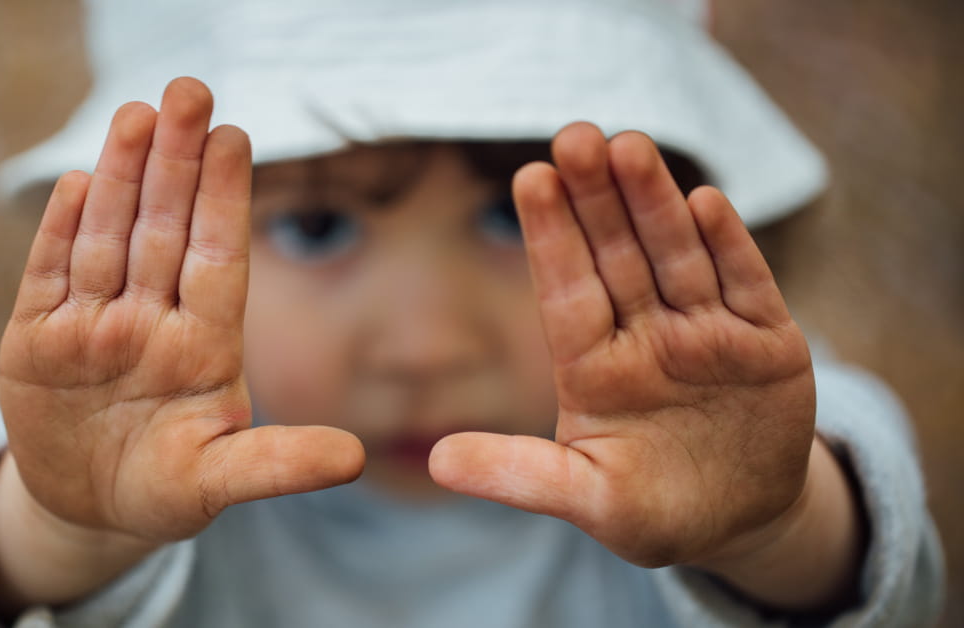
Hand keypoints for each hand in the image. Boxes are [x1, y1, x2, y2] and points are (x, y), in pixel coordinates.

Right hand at [0, 77, 363, 544]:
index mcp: (204, 344)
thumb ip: (277, 464)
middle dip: (176, 163)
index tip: (236, 137)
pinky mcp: (36, 340)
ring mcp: (92, 325)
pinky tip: (78, 180)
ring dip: (122, 178)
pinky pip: (48, 276)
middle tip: (191, 92)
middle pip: (165, 230)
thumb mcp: (219, 482)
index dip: (224, 199)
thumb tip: (355, 459)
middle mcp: (150, 320)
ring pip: (108, 237)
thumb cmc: (165, 490)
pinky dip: (59, 232)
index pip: (217, 257)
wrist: (88, 510)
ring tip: (138, 115)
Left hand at [430, 123, 817, 570]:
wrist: (743, 523)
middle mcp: (646, 336)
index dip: (551, 236)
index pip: (566, 291)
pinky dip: (730, 247)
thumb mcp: (587, 500)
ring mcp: (706, 334)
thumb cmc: (654, 510)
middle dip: (597, 197)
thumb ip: (520, 476)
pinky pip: (746, 286)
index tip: (528, 178)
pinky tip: (705, 201)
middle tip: (574, 135)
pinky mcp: (766, 342)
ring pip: (677, 256)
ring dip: (656, 203)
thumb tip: (435, 463)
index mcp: (594, 367)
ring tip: (630, 146)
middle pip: (617, 256)